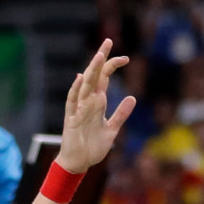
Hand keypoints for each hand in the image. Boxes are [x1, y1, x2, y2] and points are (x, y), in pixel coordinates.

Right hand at [59, 40, 135, 173]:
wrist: (79, 162)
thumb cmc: (93, 146)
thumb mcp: (112, 130)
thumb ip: (121, 114)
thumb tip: (132, 97)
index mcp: (98, 102)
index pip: (105, 78)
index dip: (113, 66)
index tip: (125, 58)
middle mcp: (88, 101)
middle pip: (94, 75)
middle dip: (101, 59)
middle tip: (108, 41)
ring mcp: (79, 108)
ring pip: (85, 85)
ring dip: (91, 71)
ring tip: (98, 56)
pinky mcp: (71, 119)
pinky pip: (72, 101)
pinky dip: (76, 90)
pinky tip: (80, 79)